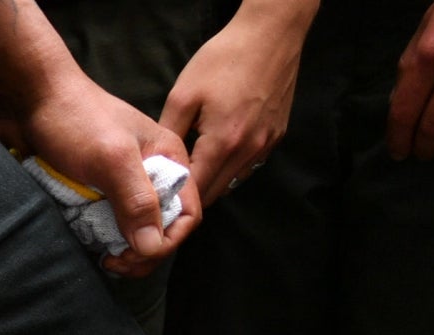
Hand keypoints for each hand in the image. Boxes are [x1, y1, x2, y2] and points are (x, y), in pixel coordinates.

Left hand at [7, 71, 202, 275]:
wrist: (30, 99)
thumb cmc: (75, 119)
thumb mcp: (112, 159)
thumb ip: (136, 201)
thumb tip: (152, 247)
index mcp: (168, 159)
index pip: (187, 214)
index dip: (166, 242)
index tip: (133, 255)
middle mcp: (150, 173)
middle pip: (160, 228)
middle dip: (142, 253)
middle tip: (111, 262)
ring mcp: (120, 183)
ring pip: (131, 230)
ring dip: (119, 249)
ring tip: (100, 256)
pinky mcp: (95, 190)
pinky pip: (105, 224)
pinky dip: (98, 238)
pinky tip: (85, 243)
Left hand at [162, 4, 311, 203]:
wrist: (270, 35)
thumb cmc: (223, 60)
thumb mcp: (182, 97)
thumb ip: (169, 137)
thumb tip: (157, 165)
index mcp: (223, 143)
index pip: (195, 193)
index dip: (174, 201)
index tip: (157, 200)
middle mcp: (249, 151)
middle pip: (215, 194)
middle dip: (191, 198)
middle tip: (169, 192)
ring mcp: (266, 145)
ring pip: (233, 182)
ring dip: (212, 184)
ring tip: (190, 174)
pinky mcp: (276, 136)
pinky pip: (248, 166)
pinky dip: (230, 169)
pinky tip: (214, 156)